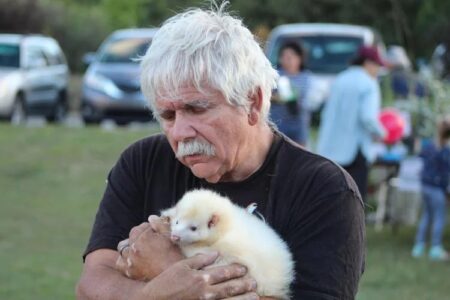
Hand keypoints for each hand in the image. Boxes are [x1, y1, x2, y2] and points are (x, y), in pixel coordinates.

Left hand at [116, 215, 183, 280]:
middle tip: (148, 240)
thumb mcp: (170, 236)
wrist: (173, 278)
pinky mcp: (129, 272)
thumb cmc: (174, 256)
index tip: (153, 231)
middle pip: (132, 236)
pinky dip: (125, 260)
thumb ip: (160, 224)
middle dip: (138, 236)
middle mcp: (134, 248)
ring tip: (139, 250)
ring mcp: (130, 261)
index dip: (147, 228)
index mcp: (144, 237)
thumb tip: (151, 217)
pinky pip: (120, 263)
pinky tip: (133, 260)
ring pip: (123, 248)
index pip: (140, 227)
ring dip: (130, 247)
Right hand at [142, 252, 258, 299]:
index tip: (245, 269)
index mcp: (200, 278)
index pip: (223, 273)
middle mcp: (205, 292)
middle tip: (254, 283)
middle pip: (230, 288)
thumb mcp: (181, 266)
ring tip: (255, 297)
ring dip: (243, 299)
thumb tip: (216, 253)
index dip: (236, 270)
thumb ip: (200, 260)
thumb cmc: (166, 282)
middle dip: (244, 285)